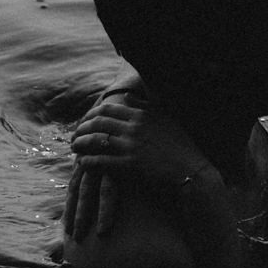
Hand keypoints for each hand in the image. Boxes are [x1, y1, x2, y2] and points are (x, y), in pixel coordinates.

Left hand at [64, 98, 211, 240]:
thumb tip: (126, 95)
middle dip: (81, 128)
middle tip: (75, 135)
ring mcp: (131, 146)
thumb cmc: (181, 145)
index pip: (107, 108)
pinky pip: (101, 161)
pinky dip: (88, 161)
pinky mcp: (130, 165)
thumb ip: (145, 106)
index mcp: (142, 114)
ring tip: (75, 148)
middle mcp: (134, 127)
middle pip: (97, 122)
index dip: (91, 114)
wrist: (191, 171)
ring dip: (80, 143)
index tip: (85, 121)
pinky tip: (83, 163)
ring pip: (95, 140)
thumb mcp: (166, 118)